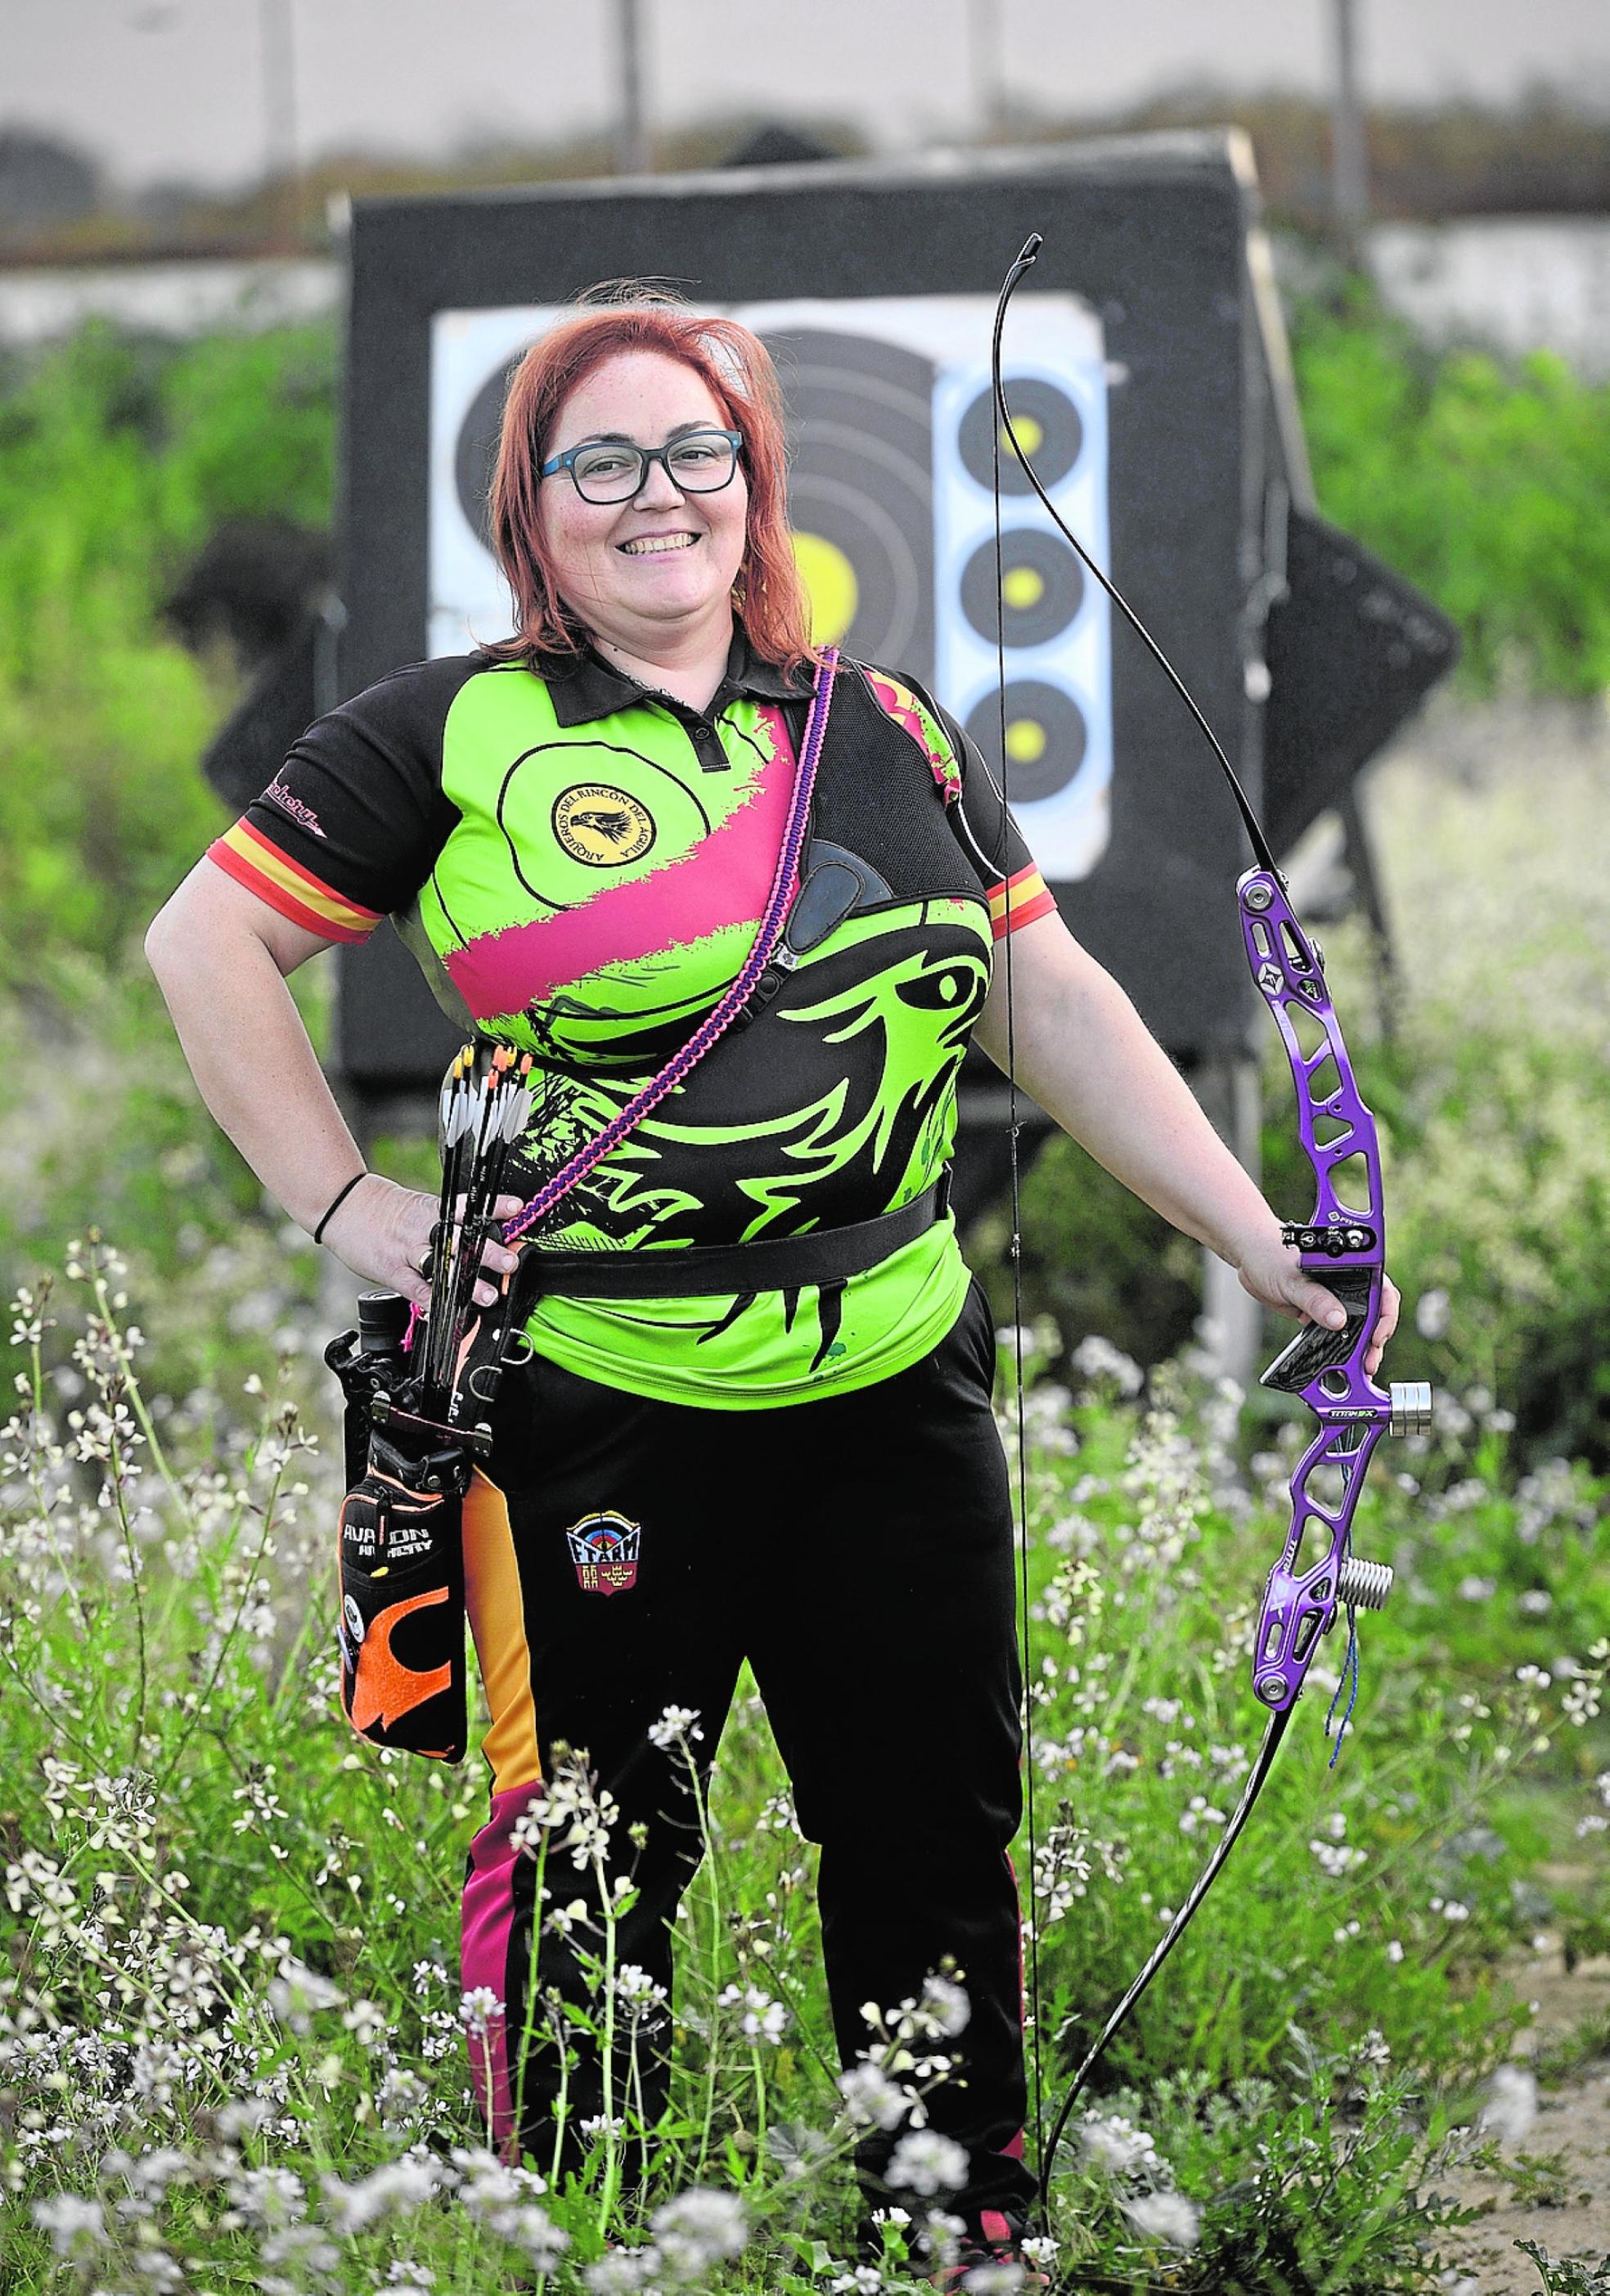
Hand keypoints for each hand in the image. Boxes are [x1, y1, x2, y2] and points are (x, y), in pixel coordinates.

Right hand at [318, 1175, 524, 1311]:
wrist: (347, 1207)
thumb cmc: (389, 1211)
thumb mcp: (422, 1208)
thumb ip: (451, 1222)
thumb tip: (486, 1234)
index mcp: (435, 1210)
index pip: (468, 1208)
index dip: (493, 1208)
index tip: (517, 1208)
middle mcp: (425, 1229)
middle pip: (460, 1239)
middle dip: (487, 1252)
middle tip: (510, 1261)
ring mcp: (408, 1250)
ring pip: (441, 1266)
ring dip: (466, 1282)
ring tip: (487, 1295)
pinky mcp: (392, 1270)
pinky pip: (415, 1288)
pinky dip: (432, 1301)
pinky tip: (448, 1311)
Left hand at [1235, 1225, 1400, 1381]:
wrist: (1250, 1258)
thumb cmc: (1272, 1256)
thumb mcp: (1294, 1280)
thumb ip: (1315, 1299)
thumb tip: (1338, 1320)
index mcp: (1352, 1268)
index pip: (1382, 1291)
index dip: (1386, 1316)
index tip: (1377, 1336)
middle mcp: (1349, 1284)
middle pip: (1375, 1315)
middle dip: (1376, 1340)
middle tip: (1369, 1362)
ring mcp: (1336, 1300)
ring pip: (1359, 1328)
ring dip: (1362, 1349)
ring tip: (1362, 1370)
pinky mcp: (1322, 1313)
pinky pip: (1338, 1334)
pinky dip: (1343, 1349)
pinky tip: (1344, 1365)